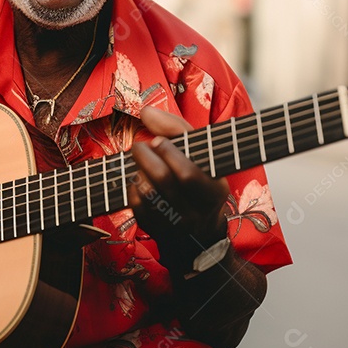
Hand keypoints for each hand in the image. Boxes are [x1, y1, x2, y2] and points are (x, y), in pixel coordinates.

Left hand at [129, 107, 229, 272]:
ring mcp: (177, 225)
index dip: (169, 153)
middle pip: (163, 181)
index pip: (189, 173)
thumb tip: (146, 112)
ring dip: (137, 172)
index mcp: (214, 191)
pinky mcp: (159, 232)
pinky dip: (132, 189)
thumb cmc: (200, 183)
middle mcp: (197, 212)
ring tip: (139, 162)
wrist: (201, 235)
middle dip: (145, 158)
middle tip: (139, 147)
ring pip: (148, 194)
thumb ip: (177, 130)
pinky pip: (138, 208)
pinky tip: (137, 180)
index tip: (156, 140)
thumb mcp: (203, 157)